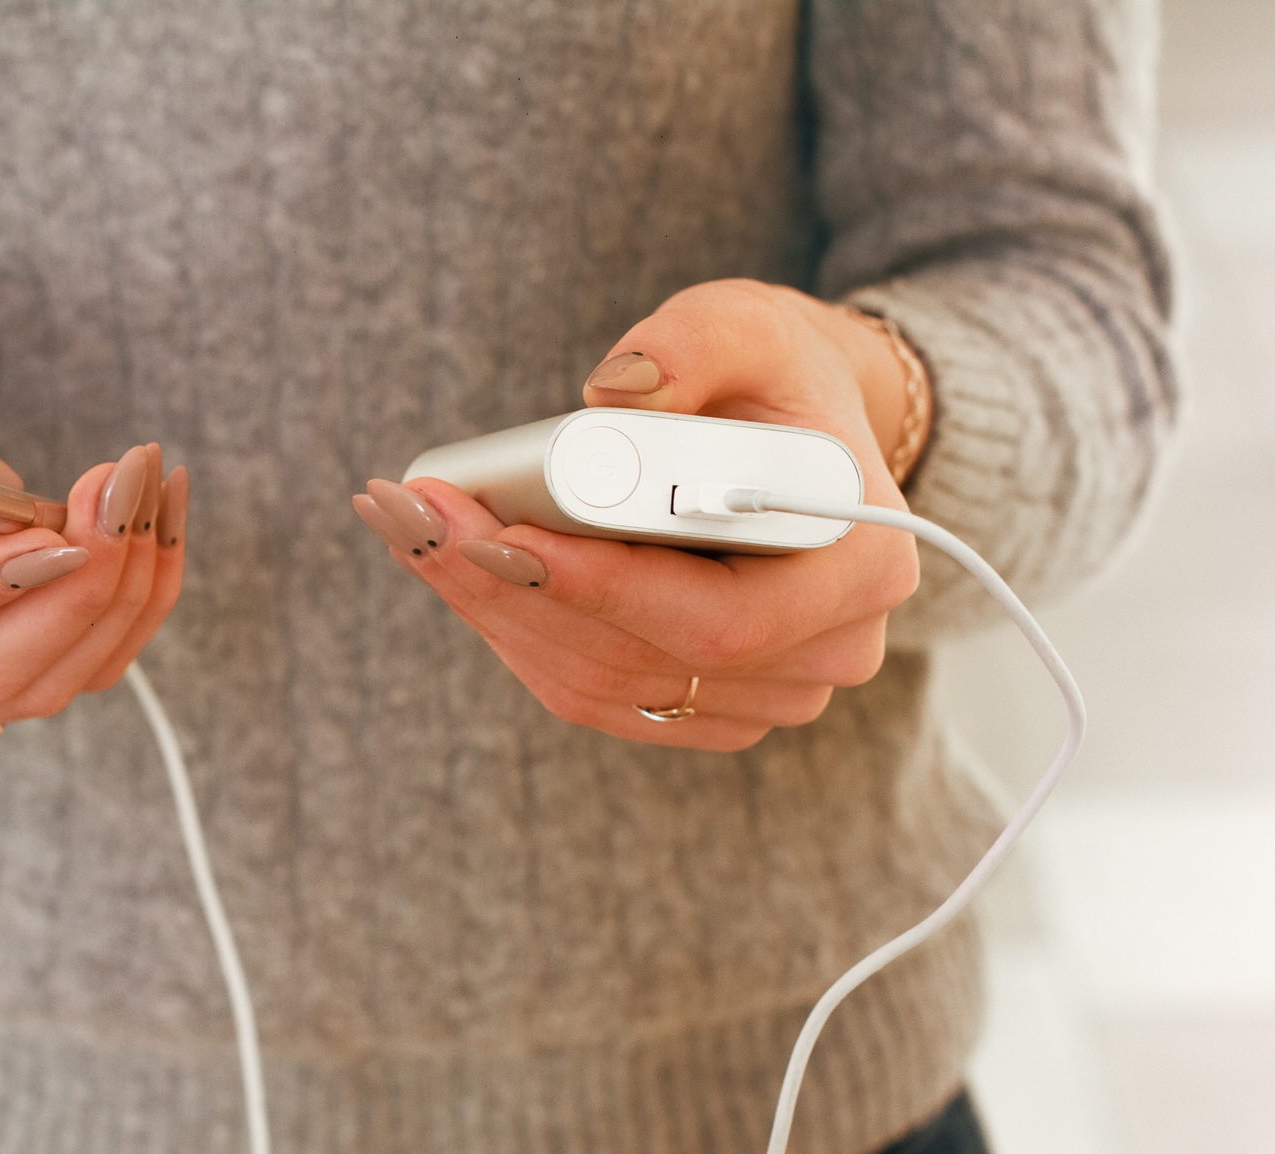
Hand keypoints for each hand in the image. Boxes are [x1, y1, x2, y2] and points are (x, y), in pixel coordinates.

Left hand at [354, 279, 921, 751]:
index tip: (495, 534)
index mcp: (861, 566)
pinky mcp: (710, 708)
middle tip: (413, 516)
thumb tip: (612, 390)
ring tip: (413, 531)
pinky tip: (455, 569)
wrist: (799, 434)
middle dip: (509, 589)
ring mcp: (772, 695)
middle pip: (640, 659)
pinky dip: (515, 633)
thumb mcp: (749, 325)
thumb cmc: (774, 376)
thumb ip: (694, 343)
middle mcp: (829, 652)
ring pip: (602, 683)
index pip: (719, 618)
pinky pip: (593, 692)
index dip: (600, 589)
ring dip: (493, 612)